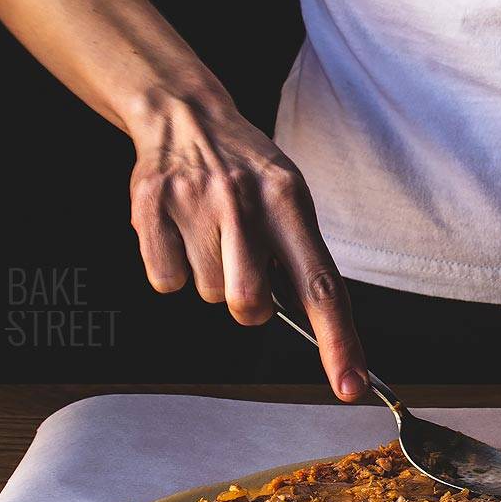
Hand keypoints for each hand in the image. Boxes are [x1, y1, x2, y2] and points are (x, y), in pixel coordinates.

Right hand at [128, 93, 367, 401]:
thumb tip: (320, 328)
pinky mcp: (150, 209)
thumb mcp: (288, 198)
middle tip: (245, 270)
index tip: (350, 386)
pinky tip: (181, 234)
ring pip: (210, 295)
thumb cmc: (247, 170)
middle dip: (250, 306)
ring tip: (211, 236)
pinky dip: (174, 270)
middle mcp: (243, 201)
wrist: (185, 115)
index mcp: (289, 200)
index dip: (338, 343)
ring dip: (213, 279)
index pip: (321, 286)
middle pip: (251, 305)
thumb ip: (300, 257)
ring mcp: (194, 204)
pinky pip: (166, 281)